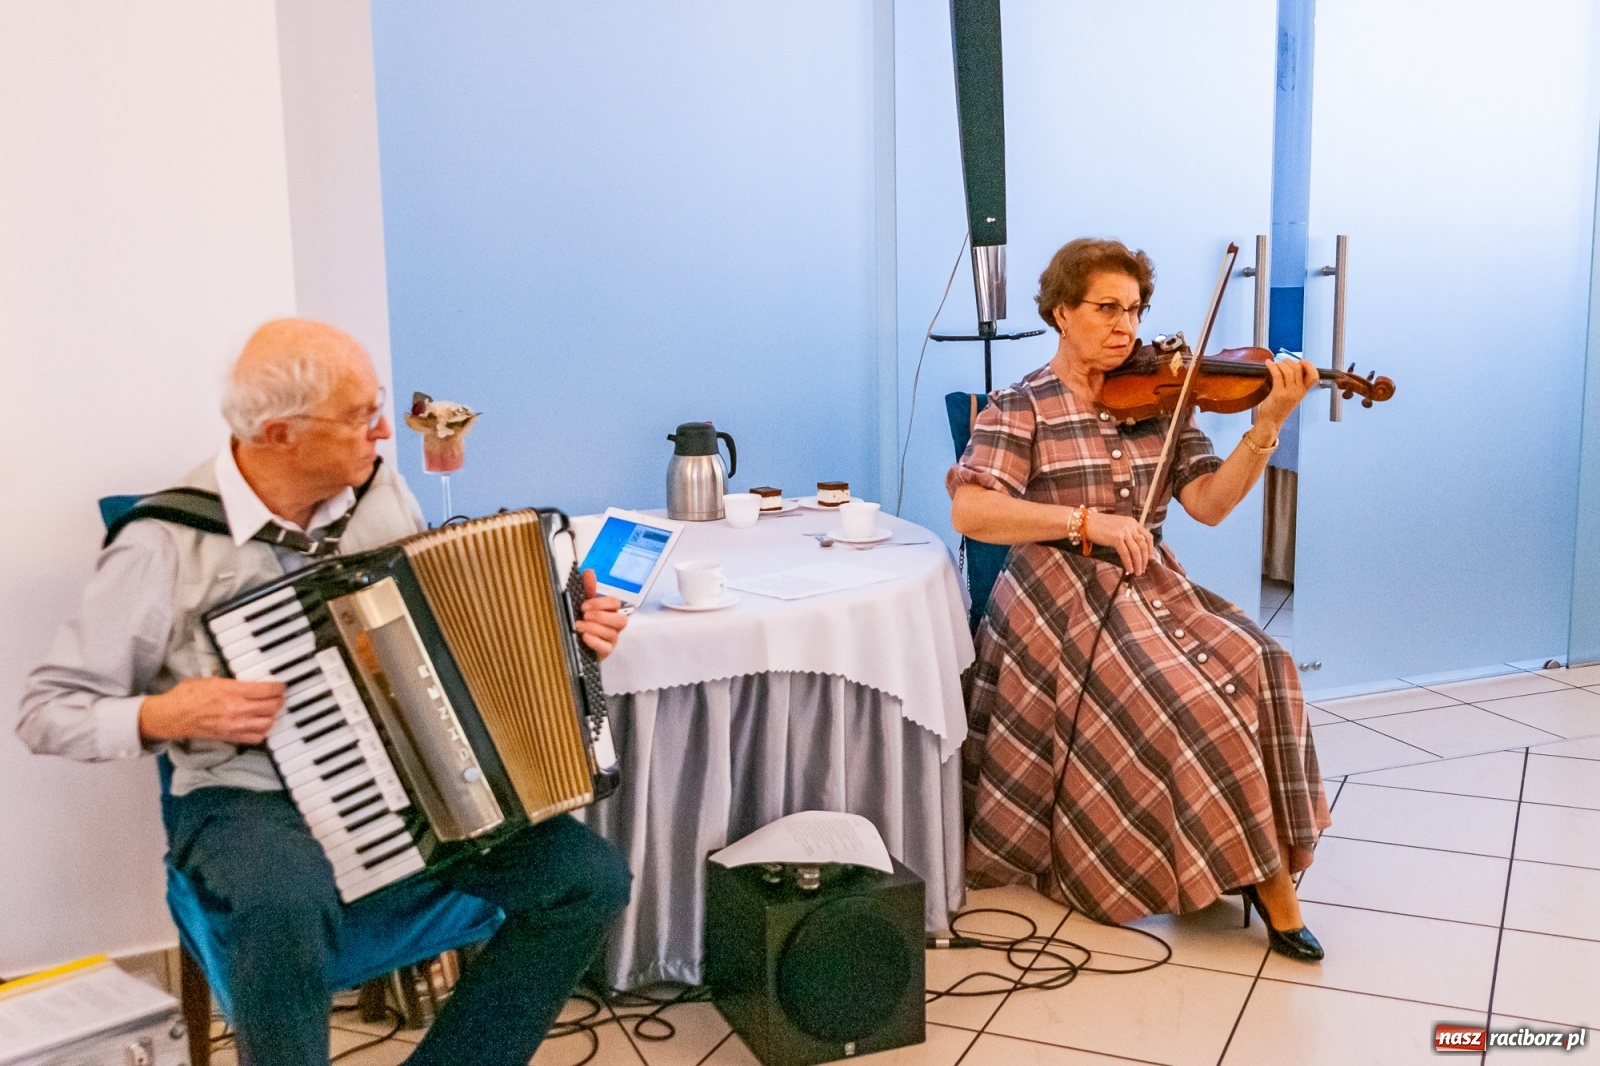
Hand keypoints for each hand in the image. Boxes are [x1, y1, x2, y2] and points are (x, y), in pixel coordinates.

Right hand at [138, 677, 285, 744]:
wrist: (172, 716)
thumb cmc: (188, 695)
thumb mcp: (212, 680)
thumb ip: (234, 683)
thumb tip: (252, 682)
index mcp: (232, 691)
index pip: (267, 690)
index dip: (279, 688)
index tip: (281, 686)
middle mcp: (236, 709)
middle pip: (271, 707)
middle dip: (279, 700)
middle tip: (280, 697)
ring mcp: (234, 725)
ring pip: (268, 723)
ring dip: (273, 716)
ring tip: (272, 710)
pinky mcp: (230, 737)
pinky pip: (256, 738)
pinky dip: (263, 731)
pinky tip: (262, 724)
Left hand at [575, 569, 627, 659]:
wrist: (577, 644)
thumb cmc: (585, 623)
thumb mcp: (586, 605)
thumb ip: (589, 590)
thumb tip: (589, 572)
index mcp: (611, 611)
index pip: (615, 603)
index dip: (601, 603)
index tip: (585, 605)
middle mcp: (614, 626)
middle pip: (621, 620)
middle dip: (601, 616)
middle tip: (584, 615)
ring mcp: (611, 639)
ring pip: (611, 633)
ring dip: (594, 627)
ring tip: (579, 625)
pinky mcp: (605, 652)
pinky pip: (606, 647)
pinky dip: (594, 641)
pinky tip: (584, 637)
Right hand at [1084, 510, 1155, 575]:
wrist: (1086, 522)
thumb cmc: (1100, 526)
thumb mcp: (1118, 526)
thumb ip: (1127, 534)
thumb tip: (1134, 550)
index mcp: (1132, 522)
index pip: (1147, 536)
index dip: (1150, 548)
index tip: (1149, 558)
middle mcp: (1130, 526)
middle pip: (1143, 545)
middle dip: (1144, 559)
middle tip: (1143, 568)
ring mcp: (1124, 531)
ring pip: (1136, 550)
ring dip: (1138, 563)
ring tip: (1138, 572)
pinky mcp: (1116, 538)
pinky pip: (1126, 554)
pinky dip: (1128, 563)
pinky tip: (1129, 569)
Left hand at [1255, 356, 1319, 426]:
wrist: (1270, 423)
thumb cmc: (1277, 409)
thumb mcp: (1291, 396)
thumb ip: (1293, 384)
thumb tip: (1289, 367)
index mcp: (1303, 392)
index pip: (1314, 376)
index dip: (1309, 365)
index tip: (1301, 361)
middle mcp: (1298, 392)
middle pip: (1299, 369)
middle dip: (1289, 361)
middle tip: (1281, 361)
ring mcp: (1289, 393)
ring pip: (1288, 370)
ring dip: (1280, 363)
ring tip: (1274, 364)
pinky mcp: (1278, 394)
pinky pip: (1277, 374)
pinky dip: (1272, 366)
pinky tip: (1268, 364)